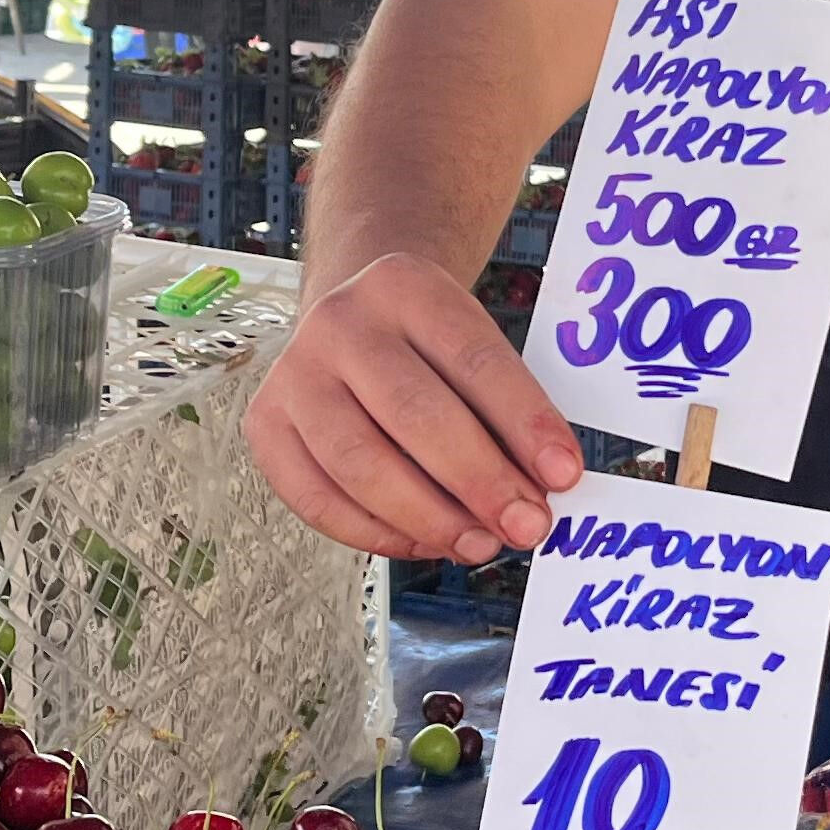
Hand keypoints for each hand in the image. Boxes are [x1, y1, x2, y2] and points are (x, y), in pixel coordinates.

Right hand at [248, 251, 587, 563]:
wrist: (355, 313)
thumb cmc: (429, 344)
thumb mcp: (472, 343)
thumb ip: (504, 410)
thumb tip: (539, 492)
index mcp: (405, 286)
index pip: (473, 359)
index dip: (523, 423)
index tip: (564, 475)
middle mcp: (341, 323)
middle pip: (414, 414)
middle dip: (479, 482)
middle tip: (526, 526)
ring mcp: (295, 374)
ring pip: (360, 464)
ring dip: (430, 518)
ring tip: (480, 544)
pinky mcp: (266, 424)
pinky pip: (318, 499)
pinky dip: (376, 534)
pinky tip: (425, 543)